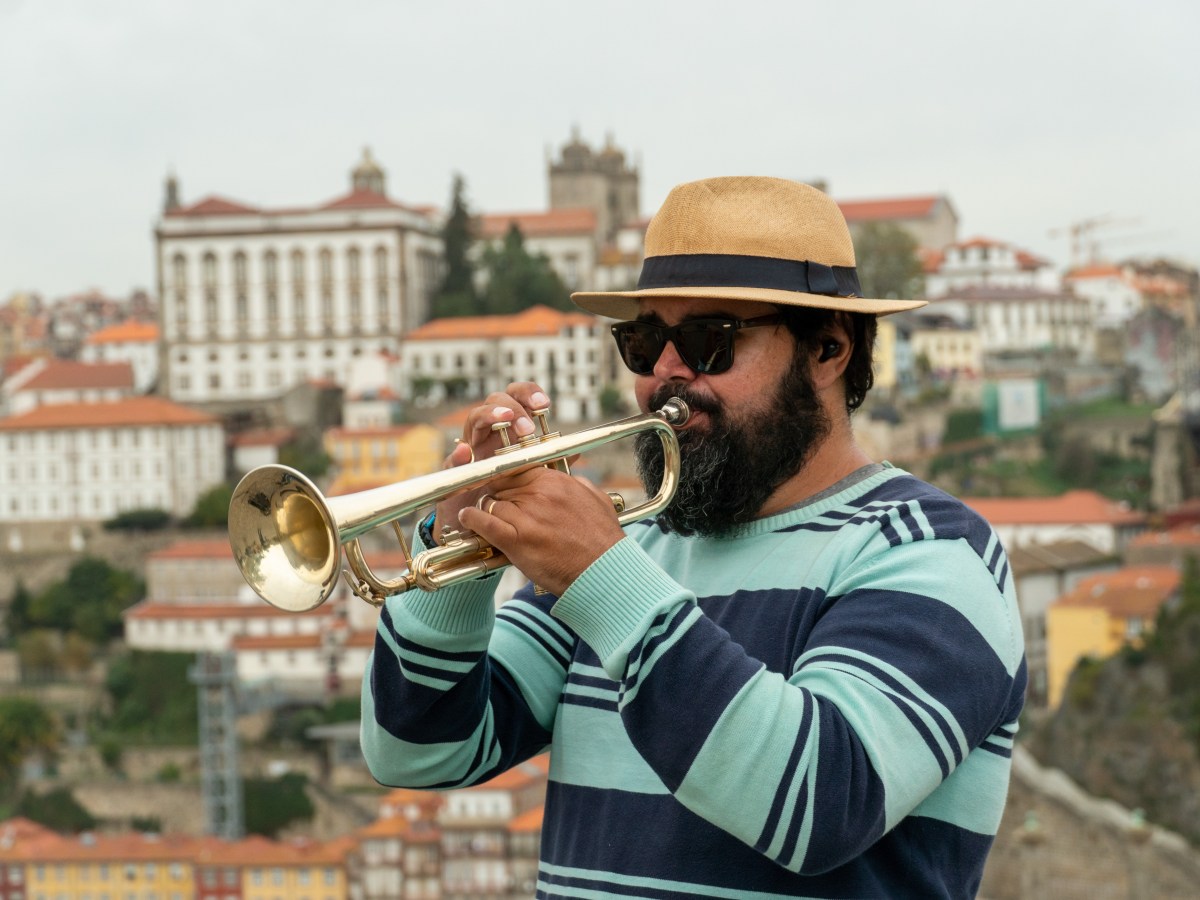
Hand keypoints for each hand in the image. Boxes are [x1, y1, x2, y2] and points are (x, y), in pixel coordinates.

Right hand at [432, 382, 550, 541]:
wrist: (483, 526)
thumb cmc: (509, 495)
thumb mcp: (532, 477)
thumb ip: (550, 462)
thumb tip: (577, 452)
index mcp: (510, 429)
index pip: (517, 398)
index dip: (528, 394)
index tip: (544, 404)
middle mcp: (490, 433)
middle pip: (496, 401)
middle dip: (513, 407)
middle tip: (527, 428)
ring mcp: (471, 449)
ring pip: (474, 419)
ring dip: (490, 415)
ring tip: (505, 420)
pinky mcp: (455, 472)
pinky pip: (452, 459)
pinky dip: (458, 454)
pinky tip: (466, 452)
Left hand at [457, 467, 626, 596]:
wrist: (603, 572)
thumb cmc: (602, 541)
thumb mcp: (597, 500)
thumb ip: (578, 484)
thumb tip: (567, 477)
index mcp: (556, 482)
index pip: (518, 469)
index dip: (507, 478)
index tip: (502, 485)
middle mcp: (540, 494)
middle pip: (502, 486)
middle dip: (497, 495)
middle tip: (494, 504)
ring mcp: (527, 517)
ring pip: (492, 503)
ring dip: (486, 510)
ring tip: (483, 517)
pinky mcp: (517, 541)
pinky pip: (485, 523)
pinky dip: (473, 519)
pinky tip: (468, 518)